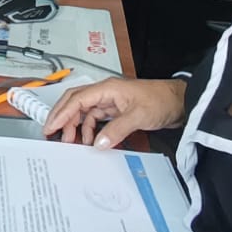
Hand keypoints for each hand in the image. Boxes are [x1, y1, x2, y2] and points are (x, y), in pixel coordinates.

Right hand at [43, 78, 186, 148]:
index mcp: (107, 88)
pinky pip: (96, 119)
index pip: (77, 99)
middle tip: (52, 134)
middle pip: (76, 103)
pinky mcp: (117, 111)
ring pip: (85, 112)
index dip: (61, 113)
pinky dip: (90, 130)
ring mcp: (111, 102)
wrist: (180, 102)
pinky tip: (91, 141)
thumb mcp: (138, 116)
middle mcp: (106, 93)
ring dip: (76, 126)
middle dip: (63, 118)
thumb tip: (97, 143)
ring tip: (72, 142)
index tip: (51, 127)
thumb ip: (116, 131)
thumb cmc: (162, 100)